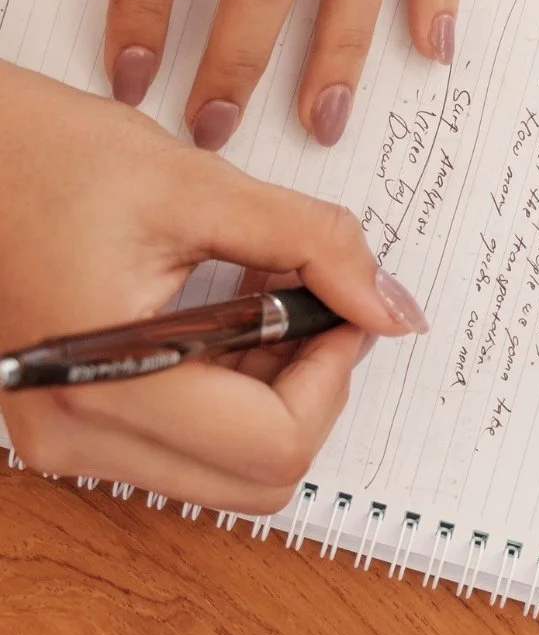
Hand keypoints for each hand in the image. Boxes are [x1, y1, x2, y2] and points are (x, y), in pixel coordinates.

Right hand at [0, 62, 428, 512]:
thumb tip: (394, 307)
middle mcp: (80, 437)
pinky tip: (226, 312)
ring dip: (275, 390)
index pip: (275, 446)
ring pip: (233, 470)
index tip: (340, 302)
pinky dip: (235, 389)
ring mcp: (72, 440)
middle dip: (312, 390)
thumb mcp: (201, 186)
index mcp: (108, 386)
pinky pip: (192, 445)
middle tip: (313, 301)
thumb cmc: (48, 157)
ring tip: (258, 292)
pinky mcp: (77, 423)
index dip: (333, 373)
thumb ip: (315, 243)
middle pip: (262, 477)